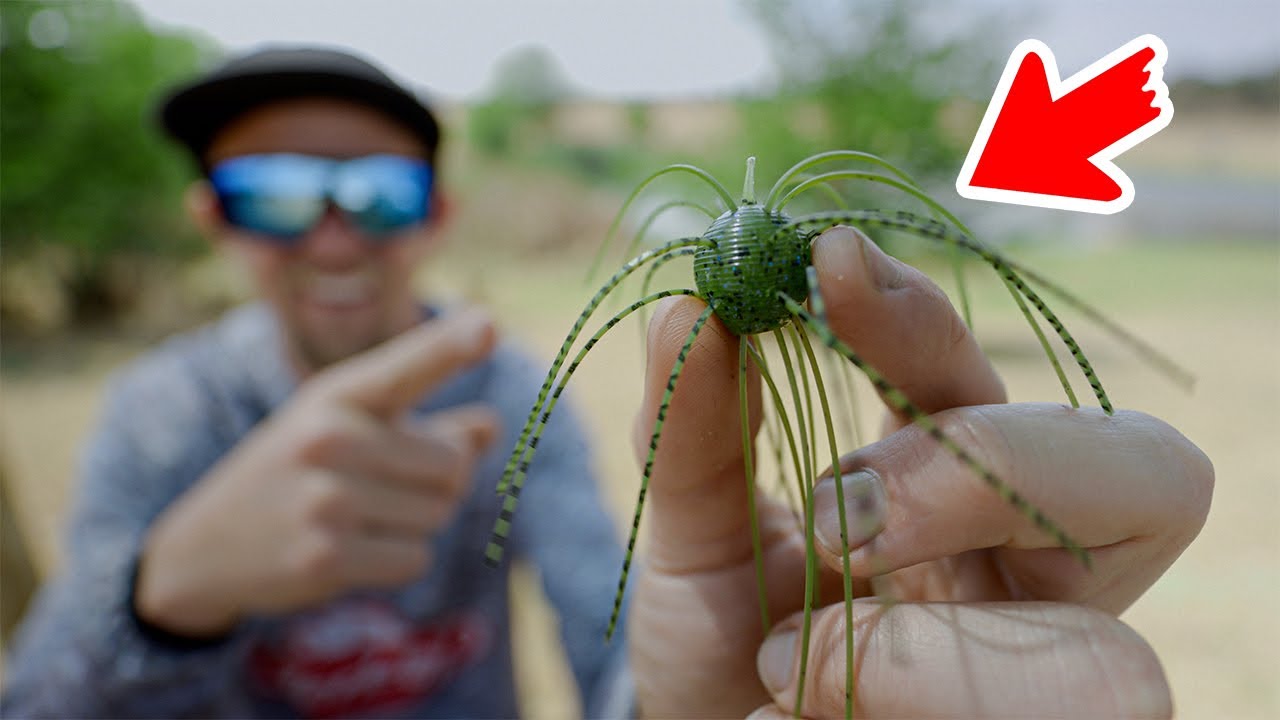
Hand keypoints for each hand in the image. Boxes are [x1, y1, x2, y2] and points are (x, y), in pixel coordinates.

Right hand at [134, 309, 499, 637]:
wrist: (204, 546)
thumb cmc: (298, 472)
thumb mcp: (348, 428)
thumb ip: (424, 424)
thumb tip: (492, 426)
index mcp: (337, 394)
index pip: (405, 367)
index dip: (449, 347)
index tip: (489, 326)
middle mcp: (329, 438)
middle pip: (453, 466)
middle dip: (439, 482)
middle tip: (383, 486)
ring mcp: (325, 499)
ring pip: (438, 514)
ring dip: (415, 523)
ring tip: (357, 516)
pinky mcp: (326, 557)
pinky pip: (415, 558)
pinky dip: (396, 561)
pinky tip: (348, 550)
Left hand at [627, 227, 1211, 718]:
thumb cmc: (722, 637)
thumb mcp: (697, 533)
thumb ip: (696, 430)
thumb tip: (691, 305)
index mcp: (963, 484)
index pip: (986, 374)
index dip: (930, 321)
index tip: (829, 264)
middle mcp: (1029, 562)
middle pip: (1139, 478)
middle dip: (983, 472)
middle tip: (843, 514)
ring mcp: (1046, 666)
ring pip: (1106, 664)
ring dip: (914, 659)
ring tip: (785, 668)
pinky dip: (881, 718)